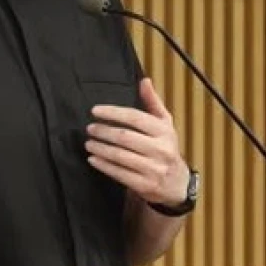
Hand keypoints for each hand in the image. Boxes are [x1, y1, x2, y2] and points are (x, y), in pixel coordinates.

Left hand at [85, 78, 190, 206]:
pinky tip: (93, 159)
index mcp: (165, 131)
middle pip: (125, 137)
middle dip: (104, 131)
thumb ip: (153, 103)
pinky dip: (104, 165)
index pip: (135, 118)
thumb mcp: (165, 125)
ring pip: (120, 156)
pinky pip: (119, 173)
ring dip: (100, 148)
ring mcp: (153, 169)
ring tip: (88, 143)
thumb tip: (144, 81)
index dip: (113, 113)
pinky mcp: (145, 185)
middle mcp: (161, 149)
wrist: (177, 184)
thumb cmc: (166, 149)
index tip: (95, 111)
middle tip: (90, 128)